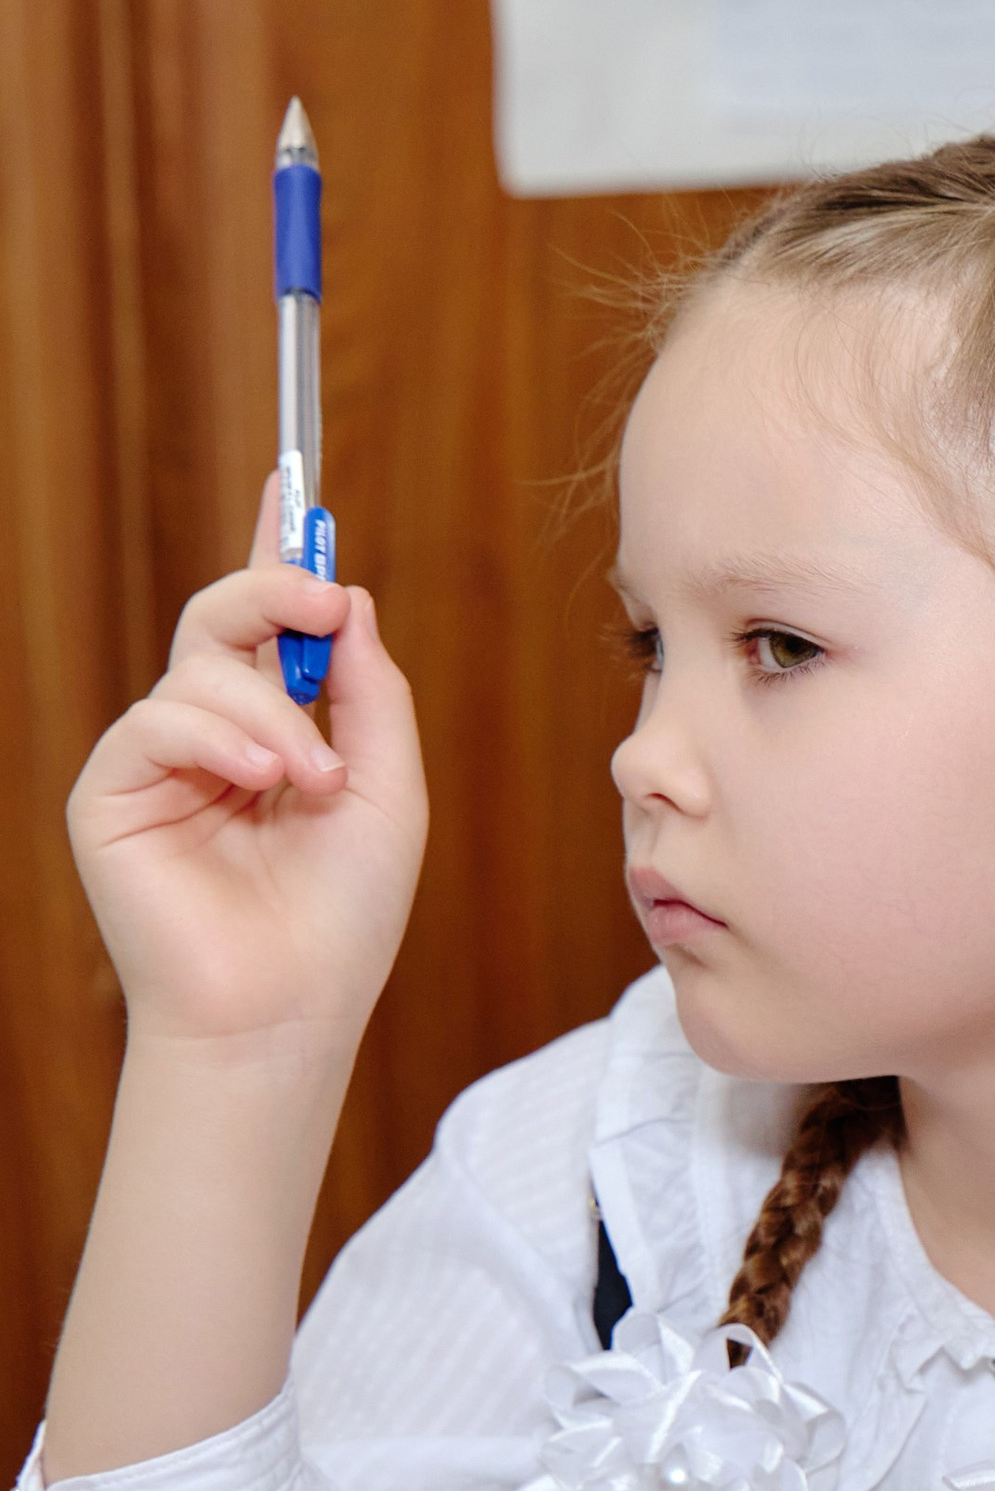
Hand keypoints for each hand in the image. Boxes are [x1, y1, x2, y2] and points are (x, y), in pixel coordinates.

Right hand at [67, 477, 424, 1062]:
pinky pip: (157, 718)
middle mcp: (214, 739)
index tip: (291, 483)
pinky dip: (222, 739)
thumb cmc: (345, 917)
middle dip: (274, 590)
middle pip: (222, 621)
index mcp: (279, 735)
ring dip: (272, 713)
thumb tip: (350, 600)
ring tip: (313, 781)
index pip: (270, 629)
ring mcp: (159, 763)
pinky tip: (266, 784)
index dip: (276, 556)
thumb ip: (372, 695)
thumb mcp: (388, 791)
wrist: (290, 1007)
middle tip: (323, 599)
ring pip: (199, 668)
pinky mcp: (112, 792)